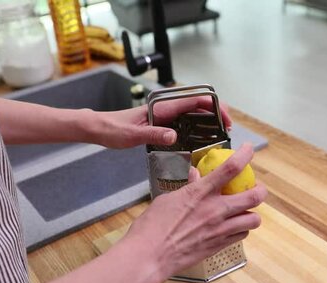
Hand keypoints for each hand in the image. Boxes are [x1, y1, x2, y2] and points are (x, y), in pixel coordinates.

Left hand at [87, 96, 231, 148]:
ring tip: (219, 134)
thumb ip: (154, 134)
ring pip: (193, 113)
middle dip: (216, 113)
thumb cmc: (114, 129)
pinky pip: (185, 122)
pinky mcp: (161, 123)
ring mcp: (164, 115)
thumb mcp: (133, 135)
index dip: (214, 106)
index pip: (194, 101)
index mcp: (162, 108)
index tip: (225, 118)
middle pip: (198, 105)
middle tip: (227, 129)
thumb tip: (174, 136)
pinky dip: (198, 126)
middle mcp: (166, 109)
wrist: (99, 128)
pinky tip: (202, 138)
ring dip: (208, 120)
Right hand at [122, 143, 265, 280]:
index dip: (244, 155)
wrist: (150, 256)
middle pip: (253, 196)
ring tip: (245, 212)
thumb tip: (195, 176)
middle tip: (256, 189)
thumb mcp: (168, 199)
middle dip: (260, 190)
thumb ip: (188, 187)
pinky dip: (241, 230)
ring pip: (254, 220)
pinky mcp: (219, 246)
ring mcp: (220, 229)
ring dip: (252, 214)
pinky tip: (233, 228)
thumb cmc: (152, 226)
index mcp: (201, 193)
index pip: (230, 168)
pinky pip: (242, 236)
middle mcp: (215, 210)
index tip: (249, 149)